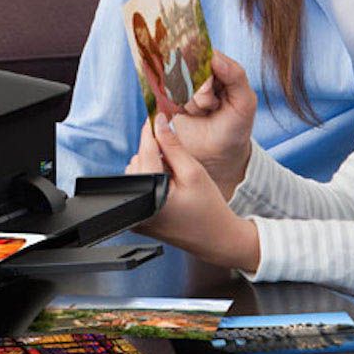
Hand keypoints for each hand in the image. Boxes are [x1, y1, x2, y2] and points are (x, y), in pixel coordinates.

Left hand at [126, 114, 259, 272]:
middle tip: (177, 155)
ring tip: (176, 176)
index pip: (145, 150)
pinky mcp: (139, 219)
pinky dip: (153, 180)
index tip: (155, 114)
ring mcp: (137, 215)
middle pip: (139, 160)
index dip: (151, 129)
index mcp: (152, 193)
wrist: (216, 239)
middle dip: (155, 151)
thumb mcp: (193, 171)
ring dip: (154, 166)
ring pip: (138, 172)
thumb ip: (172, 146)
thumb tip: (159, 123)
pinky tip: (170, 187)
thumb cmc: (209, 209)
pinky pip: (140, 187)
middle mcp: (139, 205)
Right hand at [171, 50, 256, 198]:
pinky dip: (180, 106)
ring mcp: (184, 86)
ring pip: (179, 82)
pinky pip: (168, 94)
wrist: (217, 155)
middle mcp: (201, 75)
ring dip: (193, 103)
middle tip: (212, 107)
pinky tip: (192, 116)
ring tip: (204, 114)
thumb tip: (215, 57)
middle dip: (202, 90)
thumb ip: (236, 76)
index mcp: (221, 69)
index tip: (213, 86)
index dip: (208, 68)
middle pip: (191, 67)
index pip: (209, 55)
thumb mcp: (245, 102)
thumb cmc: (235, 127)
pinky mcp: (170, 100)